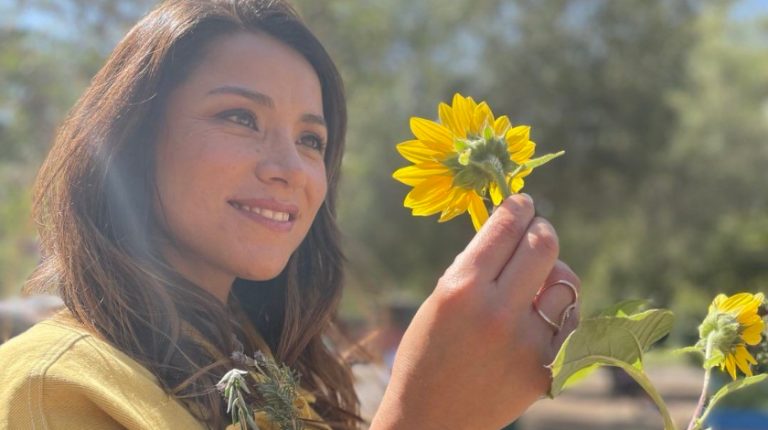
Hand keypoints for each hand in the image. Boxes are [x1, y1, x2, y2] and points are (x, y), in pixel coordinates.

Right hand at [370, 194, 579, 429]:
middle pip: (544, 245)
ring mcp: (527, 344)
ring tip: (534, 283)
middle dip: (541, 229)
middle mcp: (497, 313)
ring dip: (552, 273)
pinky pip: (572, 319)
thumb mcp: (439, 299)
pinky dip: (559, 310)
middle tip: (536, 230)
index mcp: (461, 290)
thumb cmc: (428, 352)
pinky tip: (540, 315)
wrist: (431, 418)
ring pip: (566, 281)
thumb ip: (476, 264)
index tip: (523, 202)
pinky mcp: (548, 369)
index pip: (505, 228)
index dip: (518, 207)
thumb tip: (514, 227)